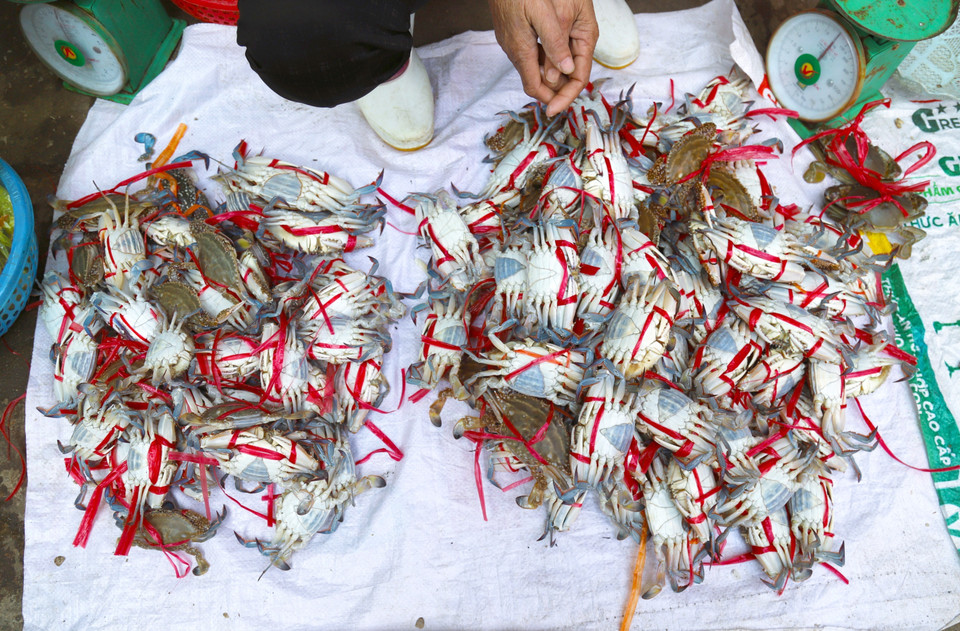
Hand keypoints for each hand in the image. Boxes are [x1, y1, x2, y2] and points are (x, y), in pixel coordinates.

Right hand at [488, 0, 598, 116]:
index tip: (561, 106)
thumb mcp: (541, 13)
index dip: (550, 99)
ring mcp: (509, 41)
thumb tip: (566, 69)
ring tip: (566, 76)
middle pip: (532, 80)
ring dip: (547, 75)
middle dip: (551, 90)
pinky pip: (527, 54)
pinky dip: (541, 61)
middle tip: (569, 92)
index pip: (534, 86)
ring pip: (530, 67)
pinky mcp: (509, 33)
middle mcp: (513, 49)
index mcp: (521, 49)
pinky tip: (552, 54)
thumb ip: (554, 42)